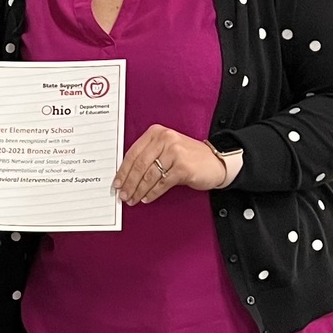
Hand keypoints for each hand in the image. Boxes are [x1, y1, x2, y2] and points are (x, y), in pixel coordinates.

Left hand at [112, 124, 226, 205]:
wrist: (215, 162)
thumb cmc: (187, 156)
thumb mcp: (165, 148)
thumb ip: (148, 155)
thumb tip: (125, 175)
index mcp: (156, 133)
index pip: (133, 153)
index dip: (122, 170)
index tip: (117, 183)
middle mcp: (165, 139)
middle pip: (139, 165)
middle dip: (129, 183)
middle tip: (123, 195)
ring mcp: (175, 152)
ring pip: (149, 176)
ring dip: (139, 190)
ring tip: (133, 199)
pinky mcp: (183, 167)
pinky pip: (162, 183)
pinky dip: (152, 193)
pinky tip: (147, 199)